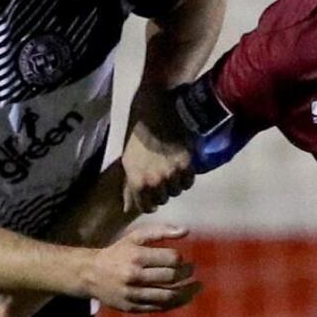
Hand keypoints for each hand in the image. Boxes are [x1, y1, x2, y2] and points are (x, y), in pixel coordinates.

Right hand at [85, 223, 200, 312]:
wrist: (91, 274)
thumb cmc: (118, 252)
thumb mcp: (135, 237)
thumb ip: (160, 232)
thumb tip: (186, 231)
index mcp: (136, 256)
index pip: (170, 258)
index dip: (181, 259)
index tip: (183, 259)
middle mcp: (134, 276)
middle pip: (170, 277)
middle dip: (186, 273)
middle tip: (192, 270)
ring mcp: (133, 294)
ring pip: (168, 296)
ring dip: (187, 292)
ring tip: (196, 287)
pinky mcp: (132, 307)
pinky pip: (159, 308)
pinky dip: (176, 303)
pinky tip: (184, 297)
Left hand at [122, 90, 195, 213]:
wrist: (156, 110)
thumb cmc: (137, 133)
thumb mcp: (127, 160)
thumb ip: (129, 185)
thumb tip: (127, 206)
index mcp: (137, 180)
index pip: (146, 206)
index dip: (149, 203)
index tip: (152, 197)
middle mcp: (155, 181)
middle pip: (163, 199)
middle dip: (162, 192)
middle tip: (162, 181)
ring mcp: (172, 173)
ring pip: (177, 191)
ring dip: (175, 184)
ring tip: (173, 173)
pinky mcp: (187, 164)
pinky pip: (189, 181)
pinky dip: (186, 177)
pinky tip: (182, 169)